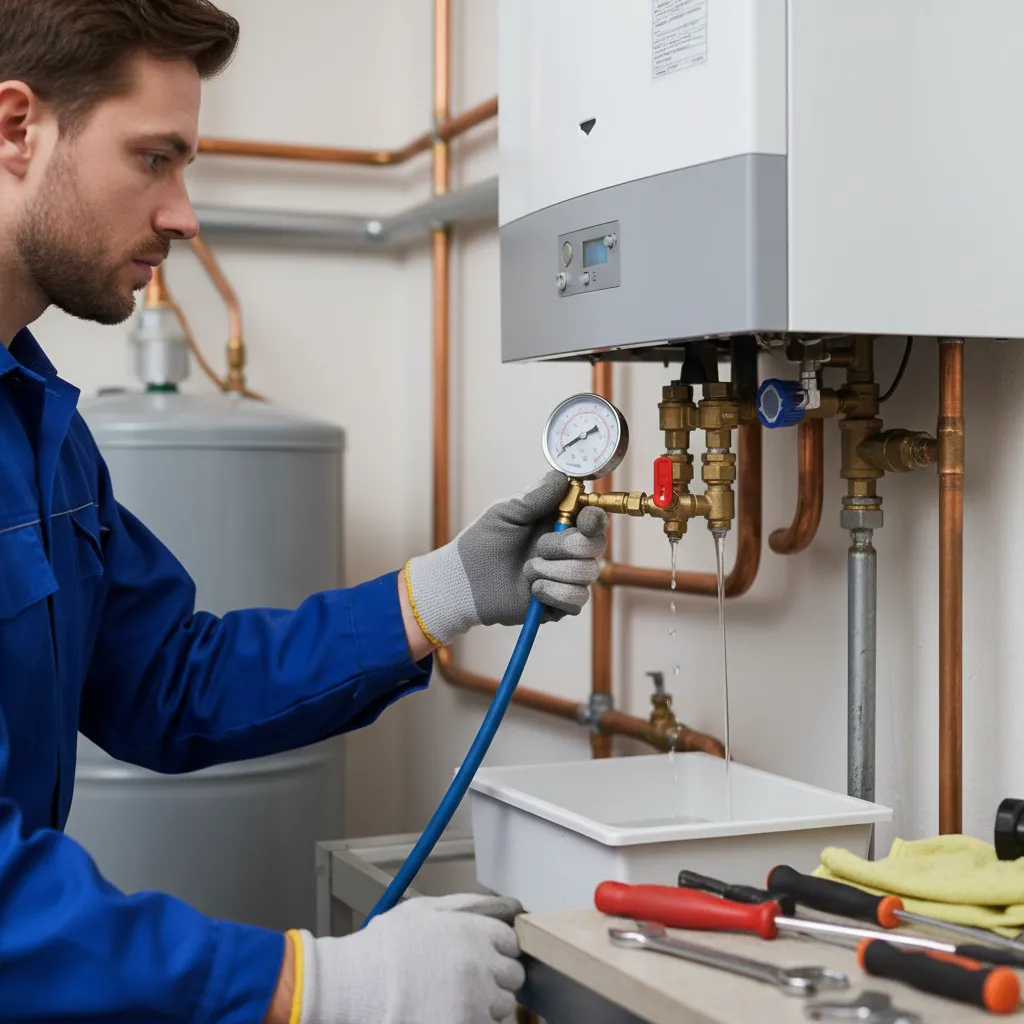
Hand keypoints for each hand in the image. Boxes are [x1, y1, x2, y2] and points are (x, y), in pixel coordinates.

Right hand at [291, 893, 524, 1023]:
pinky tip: (448, 1013)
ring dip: (486, 1004)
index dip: (499, 949)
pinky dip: (472, 1021)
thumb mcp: (424, 909)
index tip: (486, 956)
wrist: (358, 984)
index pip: (511, 943)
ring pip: (501, 1007)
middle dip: (496, 978)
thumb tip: (494, 907)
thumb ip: (463, 905)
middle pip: (512, 977)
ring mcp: (475, 1002)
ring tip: (456, 999)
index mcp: (474, 932)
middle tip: (471, 981)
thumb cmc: (386, 946)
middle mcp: (481, 965)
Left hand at [405, 470, 608, 645]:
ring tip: (527, 570)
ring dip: (554, 570)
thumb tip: (562, 477)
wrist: (464, 581)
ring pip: (588, 573)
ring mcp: (567, 577)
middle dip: (568, 546)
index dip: (596, 518)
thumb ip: (535, 496)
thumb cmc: (483, 541)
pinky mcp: (562, 604)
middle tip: (539, 547)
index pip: (594, 518)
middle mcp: (569, 549)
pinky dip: (553, 592)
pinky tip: (532, 589)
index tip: (584, 520)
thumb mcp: (506, 512)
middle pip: (597, 545)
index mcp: (560, 523)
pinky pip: (577, 599)